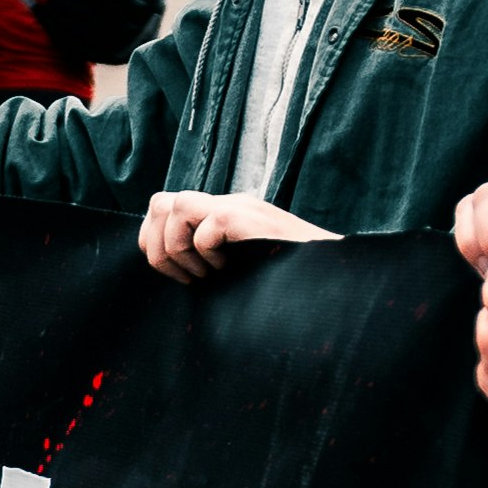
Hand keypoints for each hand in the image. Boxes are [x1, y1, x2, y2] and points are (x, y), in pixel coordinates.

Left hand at [135, 189, 329, 283]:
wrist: (333, 283)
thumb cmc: (289, 285)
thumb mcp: (240, 270)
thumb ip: (209, 261)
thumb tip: (168, 268)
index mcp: (223, 214)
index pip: (162, 210)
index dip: (155, 244)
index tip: (183, 278)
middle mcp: (229, 205)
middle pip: (160, 202)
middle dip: (157, 246)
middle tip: (189, 278)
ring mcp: (240, 208)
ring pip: (174, 205)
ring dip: (179, 249)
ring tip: (208, 274)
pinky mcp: (251, 219)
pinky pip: (207, 228)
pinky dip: (207, 255)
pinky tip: (229, 270)